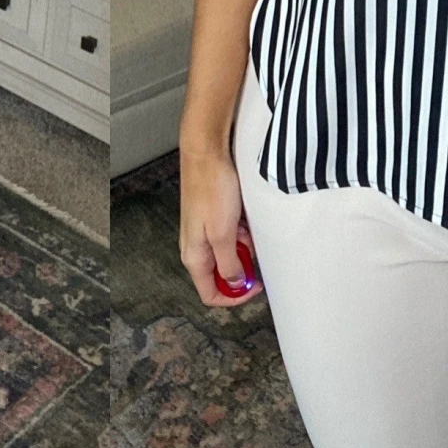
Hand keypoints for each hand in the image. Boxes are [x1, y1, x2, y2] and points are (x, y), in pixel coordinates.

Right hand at [179, 147, 262, 307]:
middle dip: (241, 266)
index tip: (254, 286)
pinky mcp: (212, 216)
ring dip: (243, 246)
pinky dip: (241, 230)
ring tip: (247, 227)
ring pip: (228, 253)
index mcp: (194, 255)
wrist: (206, 151)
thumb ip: (229, 263)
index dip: (234, 297)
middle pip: (221, 274)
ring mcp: (204, 230)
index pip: (211, 294)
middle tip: (252, 250)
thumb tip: (235, 285)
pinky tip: (243, 215)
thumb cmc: (211, 187)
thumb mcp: (224, 233)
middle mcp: (196, 246)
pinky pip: (230, 234)